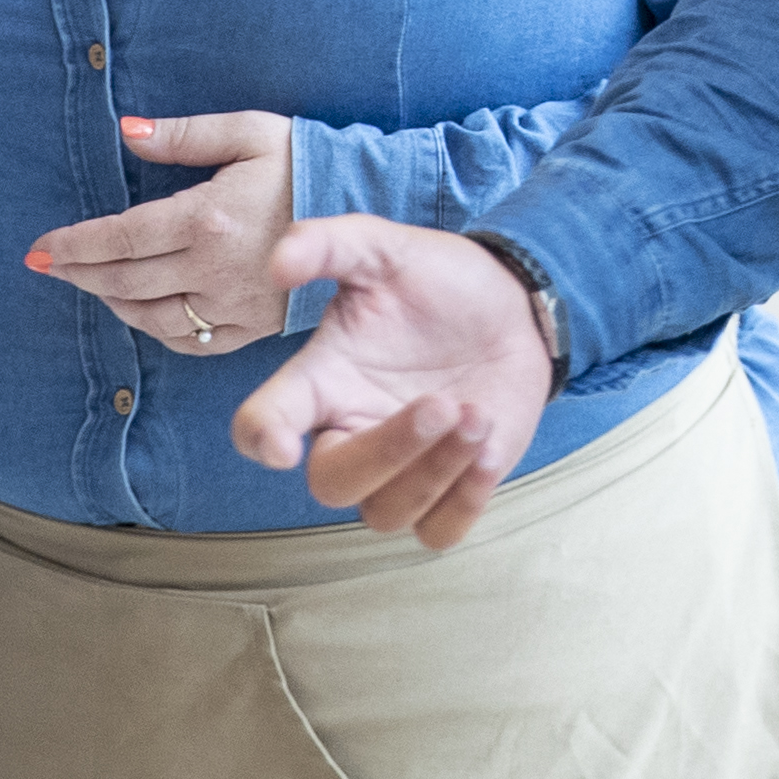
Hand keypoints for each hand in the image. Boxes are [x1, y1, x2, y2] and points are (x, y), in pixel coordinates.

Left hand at [25, 111, 295, 351]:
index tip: (39, 248)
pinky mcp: (254, 326)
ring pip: (151, 318)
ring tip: (90, 284)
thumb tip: (127, 132)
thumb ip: (184, 135)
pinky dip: (155, 330)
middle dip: (79, 274)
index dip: (73, 245)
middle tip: (50, 265)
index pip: (120, 239)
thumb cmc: (308, 161)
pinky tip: (141, 313)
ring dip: (110, 303)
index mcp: (208, 217)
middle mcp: (214, 268)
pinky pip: (190, 341)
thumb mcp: (249, 132)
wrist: (371, 207)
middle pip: (125, 281)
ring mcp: (234, 303)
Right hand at [229, 216, 555, 546]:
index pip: (264, 422)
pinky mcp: (449, 491)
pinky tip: (489, 447)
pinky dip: (464, 501)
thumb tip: (278, 264)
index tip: (283, 447)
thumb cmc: (439, 281)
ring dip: (434, 472)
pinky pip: (439, 532)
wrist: (515, 305)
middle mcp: (351, 431)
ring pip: (385, 514)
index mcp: (322, 380)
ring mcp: (400, 471)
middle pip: (333, 484)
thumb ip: (328, 245)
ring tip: (477, 413)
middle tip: (441, 403)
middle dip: (387, 452)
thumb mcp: (384, 248)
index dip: (262, 439)